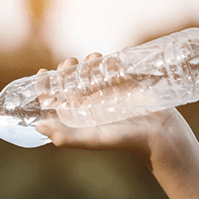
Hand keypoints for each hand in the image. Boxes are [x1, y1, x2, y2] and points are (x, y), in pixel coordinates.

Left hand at [35, 54, 197, 167]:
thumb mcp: (93, 139)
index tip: (43, 71)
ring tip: (94, 57)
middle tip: (71, 61)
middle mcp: (90, 105)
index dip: (46, 85)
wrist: (160, 136)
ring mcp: (108, 94)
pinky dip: (108, 61)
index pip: (55, 98)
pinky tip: (109, 57)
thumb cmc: (125, 141)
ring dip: (88, 62)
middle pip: (71, 82)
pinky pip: (112, 69)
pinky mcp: (125, 86)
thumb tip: (38, 127)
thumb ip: (66, 137)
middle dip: (67, 69)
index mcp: (78, 116)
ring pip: (90, 73)